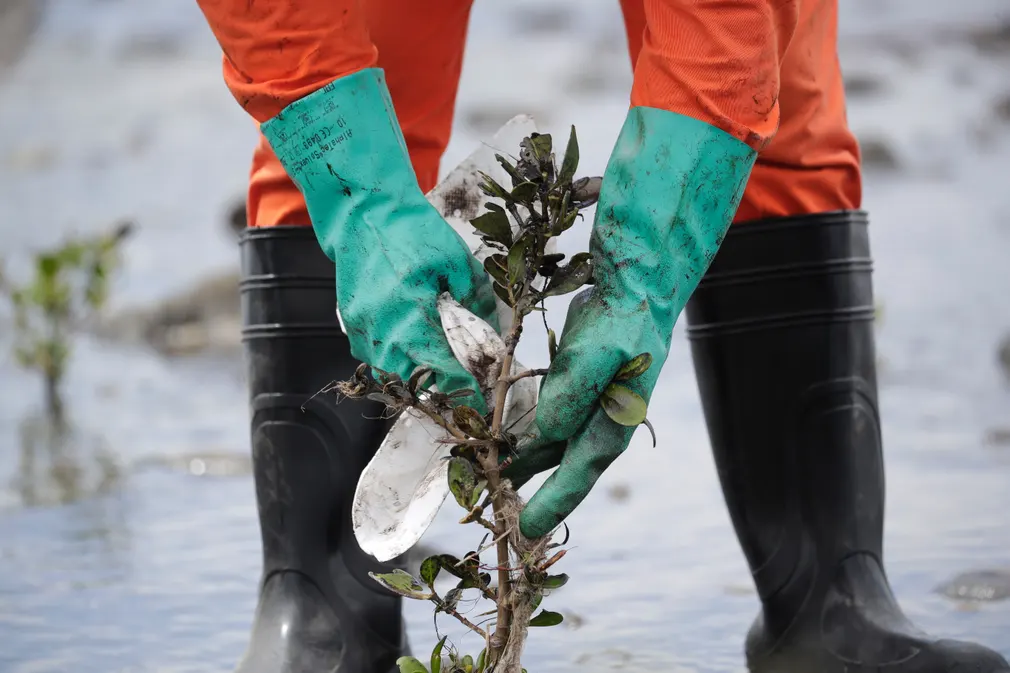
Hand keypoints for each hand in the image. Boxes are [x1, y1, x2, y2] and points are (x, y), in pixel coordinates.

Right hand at [261, 69, 497, 411]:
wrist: (364, 211)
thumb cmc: (414, 233)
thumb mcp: (459, 264)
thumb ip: (477, 307)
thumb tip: (493, 345)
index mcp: (411, 316)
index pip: (444, 374)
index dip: (467, 389)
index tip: (483, 393)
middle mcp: (382, 332)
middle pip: (415, 386)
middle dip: (443, 390)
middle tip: (466, 383)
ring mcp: (362, 332)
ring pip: (392, 378)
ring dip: (418, 380)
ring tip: (441, 369)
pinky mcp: (351, 326)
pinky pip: (375, 361)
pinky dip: (397, 362)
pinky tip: (415, 349)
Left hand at [506, 106, 756, 537]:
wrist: (638, 284)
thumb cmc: (624, 321)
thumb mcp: (596, 357)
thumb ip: (569, 396)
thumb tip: (542, 432)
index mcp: (611, 425)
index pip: (576, 477)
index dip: (549, 505)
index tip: (523, 532)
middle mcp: (598, 423)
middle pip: (559, 470)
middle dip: (529, 492)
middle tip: (498, 519)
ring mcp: (585, 404)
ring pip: (546, 445)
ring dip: (519, 462)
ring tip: (487, 481)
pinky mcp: (572, 384)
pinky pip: (541, 416)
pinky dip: (519, 429)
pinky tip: (497, 435)